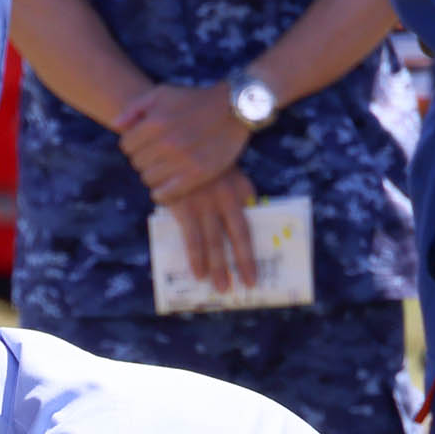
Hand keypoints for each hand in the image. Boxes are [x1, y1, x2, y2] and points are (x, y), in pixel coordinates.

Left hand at [114, 83, 252, 200]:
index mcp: (155, 122)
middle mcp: (167, 142)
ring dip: (154, 174)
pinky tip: (168, 184)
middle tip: (159, 154)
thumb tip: (116, 126)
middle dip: (145, 158)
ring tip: (167, 165)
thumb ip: (134, 108)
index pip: (126, 146)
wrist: (234, 108)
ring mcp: (183, 160)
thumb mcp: (162, 93)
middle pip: (136, 163)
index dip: (134, 145)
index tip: (145, 143)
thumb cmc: (194, 100)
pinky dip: (162, 192)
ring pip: (148, 179)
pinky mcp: (197, 175)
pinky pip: (164, 194)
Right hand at [163, 167, 260, 292]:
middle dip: (241, 264)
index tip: (254, 275)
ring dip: (217, 268)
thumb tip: (248, 220)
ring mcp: (204, 204)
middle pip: (236, 237)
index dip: (251, 253)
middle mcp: (225, 199)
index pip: (249, 227)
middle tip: (246, 286)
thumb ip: (238, 196)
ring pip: (214, 242)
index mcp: (240, 191)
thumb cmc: (206, 165)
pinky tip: (198, 274)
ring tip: (221, 288)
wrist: (180, 145)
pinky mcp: (184, 207)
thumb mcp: (229, 175)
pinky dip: (195, 258)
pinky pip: (192, 238)